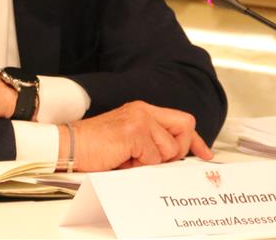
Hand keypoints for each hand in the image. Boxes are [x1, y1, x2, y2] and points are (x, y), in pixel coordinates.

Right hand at [69, 101, 212, 171]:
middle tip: (154, 159)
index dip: (196, 140)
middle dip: (178, 150)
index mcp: (143, 111)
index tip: (204, 154)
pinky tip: (123, 159)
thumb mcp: (129, 141)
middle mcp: (144, 110)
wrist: (71, 146)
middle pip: (185, 127)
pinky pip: (153, 157)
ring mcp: (140, 119)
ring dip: (151, 162)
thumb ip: (151, 142)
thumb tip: (174, 158)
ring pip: (169, 149)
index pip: (181, 121)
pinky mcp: (134, 132)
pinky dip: (139, 165)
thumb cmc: (95, 147)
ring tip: (129, 158)